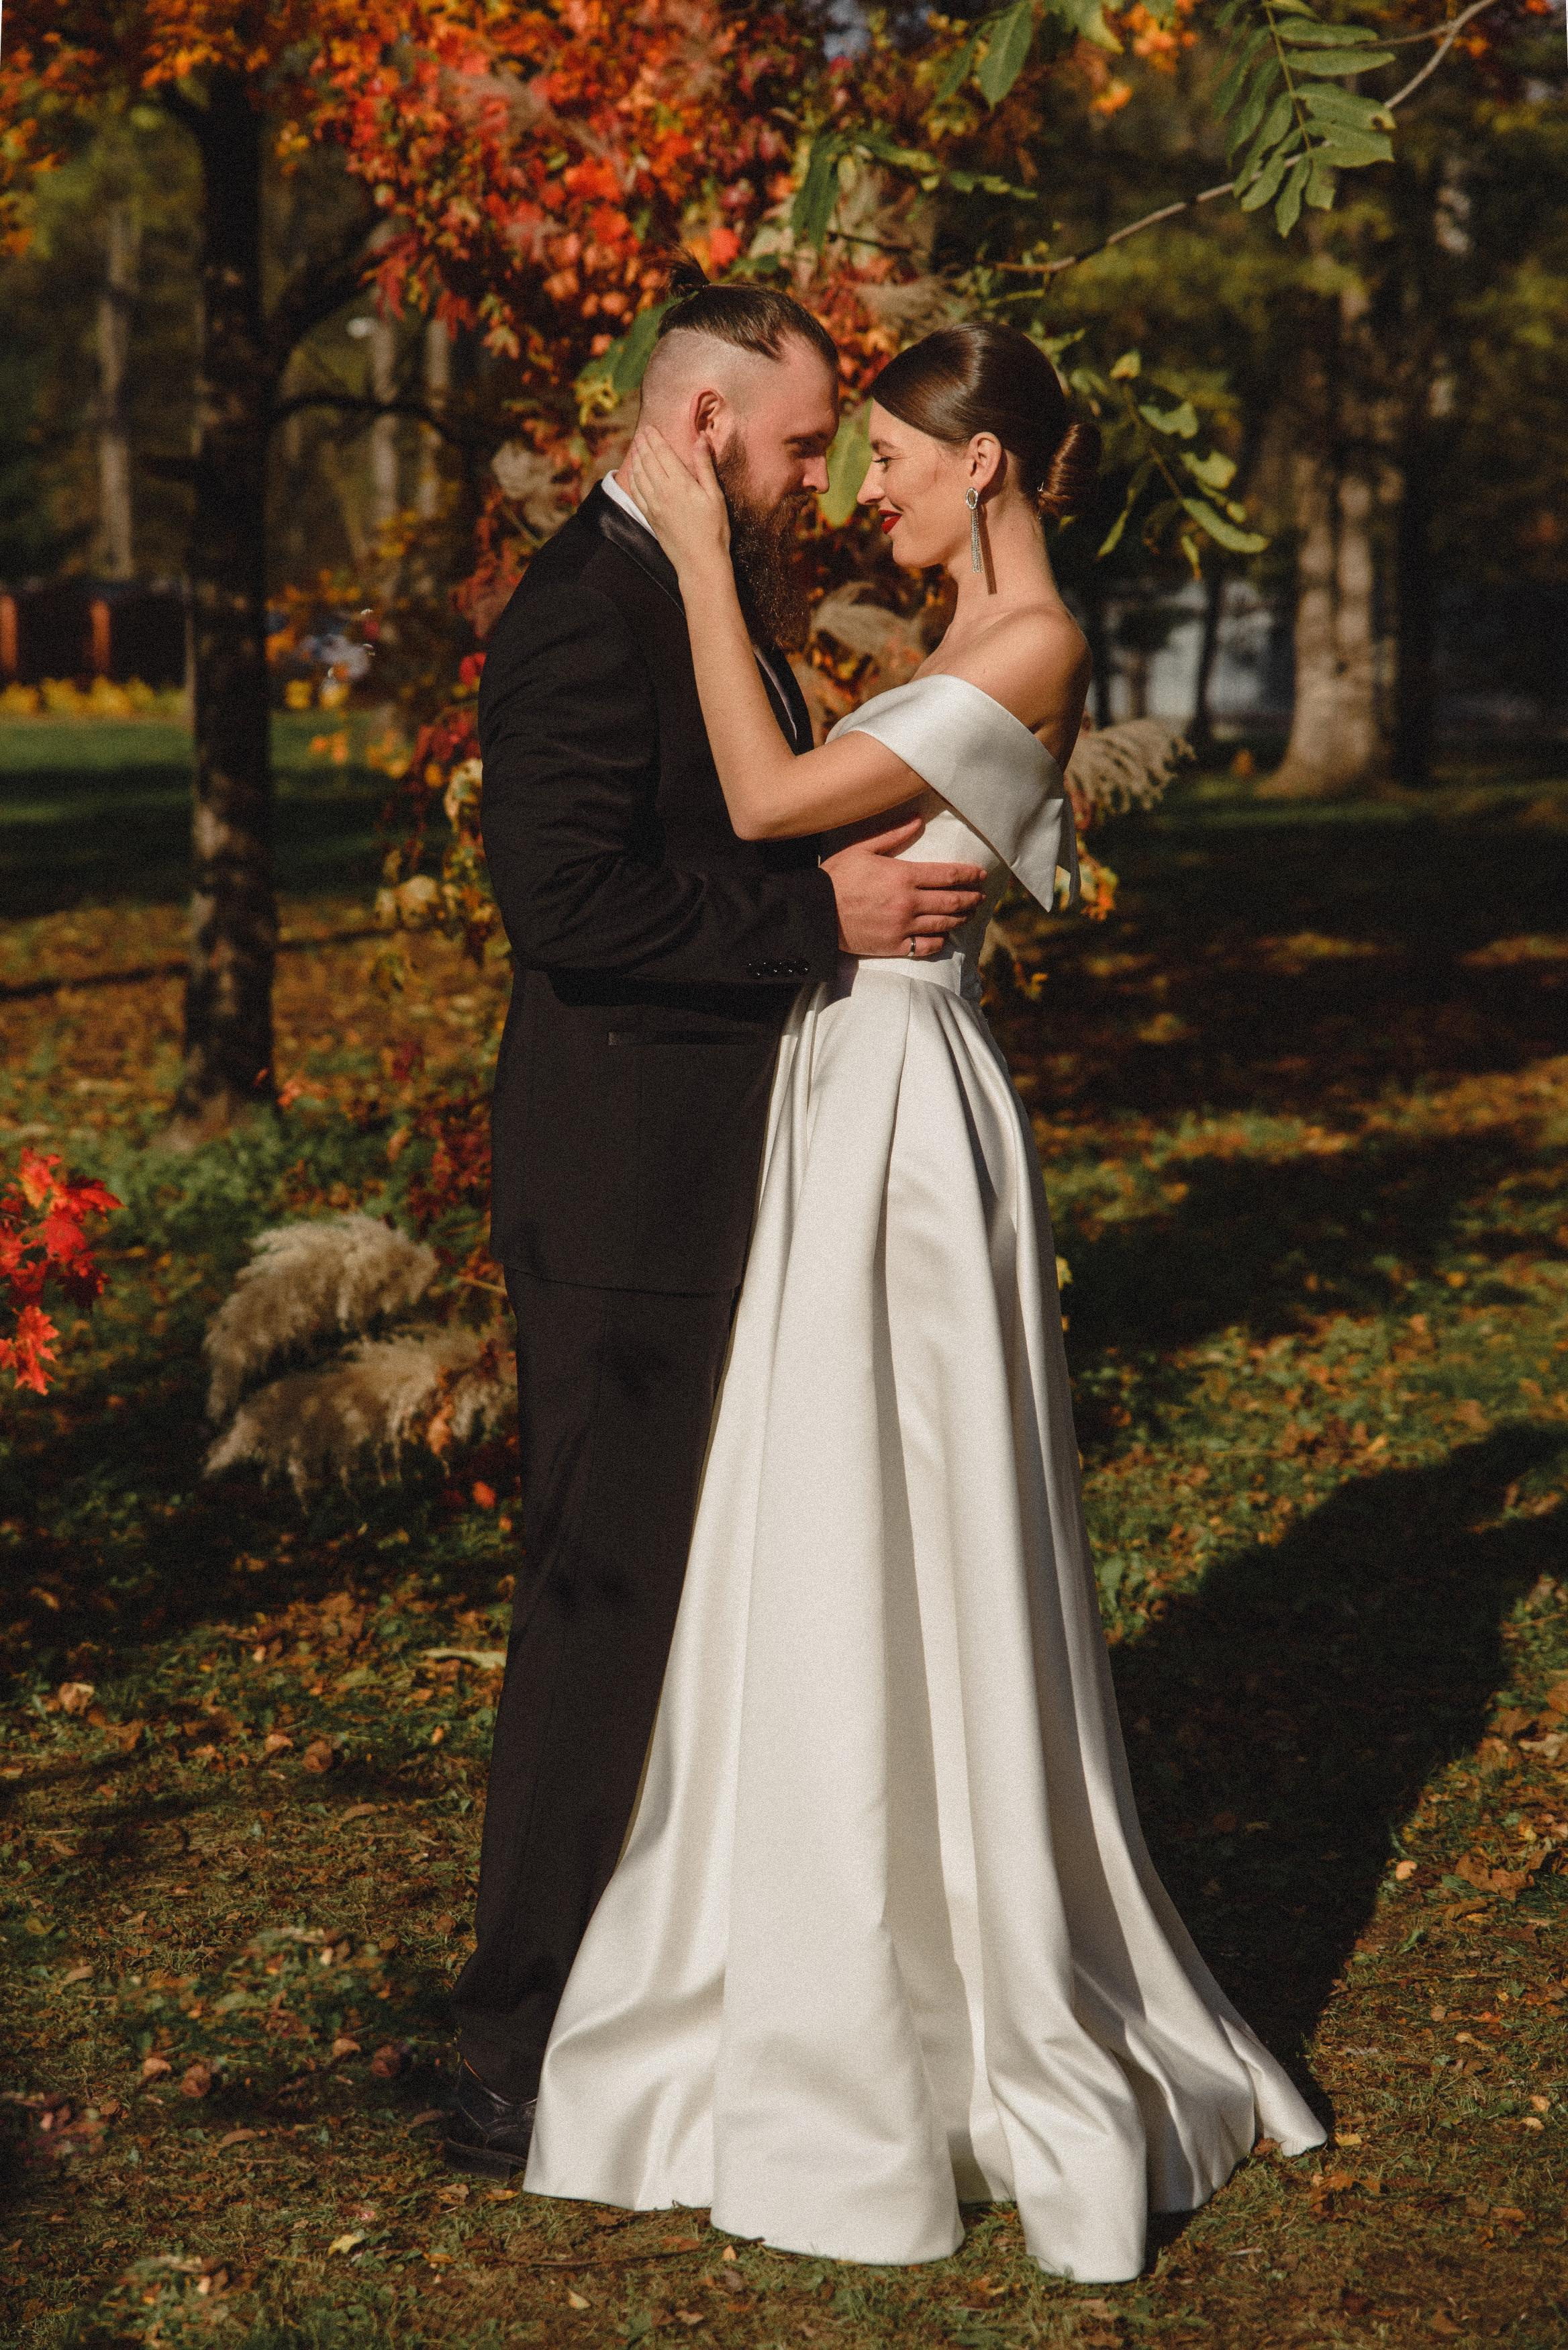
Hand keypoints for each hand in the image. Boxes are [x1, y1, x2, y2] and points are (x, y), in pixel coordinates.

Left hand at [622, 425, 730, 580]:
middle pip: (648, 461)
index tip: (650, 428)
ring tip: (636, 448)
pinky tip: (633, 474)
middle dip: (643, 445)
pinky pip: (637, 493)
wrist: (700, 562)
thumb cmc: (714, 530)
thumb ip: (705, 466)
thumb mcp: (715, 495)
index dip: (655, 438)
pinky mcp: (650, 517)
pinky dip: (633, 479)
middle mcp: (662, 492)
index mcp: (679, 483)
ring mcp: (653, 505)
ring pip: (639, 475)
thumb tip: (700, 439)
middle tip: (640, 433)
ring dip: (636, 459)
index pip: (663, 453)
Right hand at [822, 820, 984, 958]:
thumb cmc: (836, 876)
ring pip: (944, 924)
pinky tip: (944, 936)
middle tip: (981, 896)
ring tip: (969, 913)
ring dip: (961, 918)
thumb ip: (893, 835)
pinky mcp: (893, 946)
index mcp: (903, 876)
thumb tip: (918, 820)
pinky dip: (940, 942)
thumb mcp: (862, 848)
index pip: (948, 875)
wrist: (814, 912)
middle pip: (952, 901)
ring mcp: (902, 927)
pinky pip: (926, 947)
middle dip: (971, 898)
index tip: (980, 874)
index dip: (969, 875)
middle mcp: (908, 902)